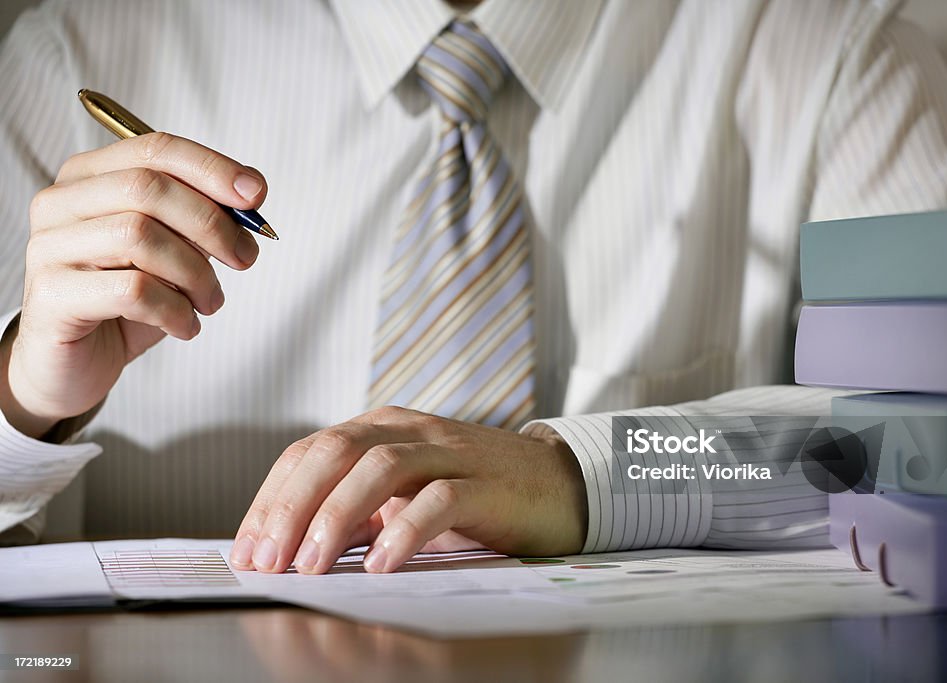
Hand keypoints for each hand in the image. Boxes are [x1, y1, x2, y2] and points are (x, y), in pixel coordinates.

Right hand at [0, 132, 266, 437]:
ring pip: (139, 236)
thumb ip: (204, 214)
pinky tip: (185, 326)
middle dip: (212, 224)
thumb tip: (252, 190)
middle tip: (245, 258)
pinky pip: (131, 290)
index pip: (155, 150)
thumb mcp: (174, 250)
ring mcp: (49, 247)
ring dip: (196, 274)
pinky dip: (175, 310)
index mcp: (89, 176)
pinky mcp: (51, 296)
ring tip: (210, 302)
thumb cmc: (128, 301)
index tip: (257, 196)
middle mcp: (61, 203)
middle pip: (148, 188)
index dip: (212, 169)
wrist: (76, 363)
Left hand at [230, 407, 586, 573]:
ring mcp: (449, 453)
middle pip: (335, 450)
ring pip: (379, 468)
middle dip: (292, 506)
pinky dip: (403, 531)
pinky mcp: (485, 484)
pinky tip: (380, 565)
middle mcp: (410, 430)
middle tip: (269, 560)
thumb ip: (357, 510)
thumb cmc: (473, 495)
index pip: (310, 451)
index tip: (248, 549)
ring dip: (335, 517)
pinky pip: (438, 499)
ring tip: (309, 566)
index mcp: (383, 428)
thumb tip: (289, 548)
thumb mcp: (404, 496)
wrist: (557, 485)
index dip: (271, 498)